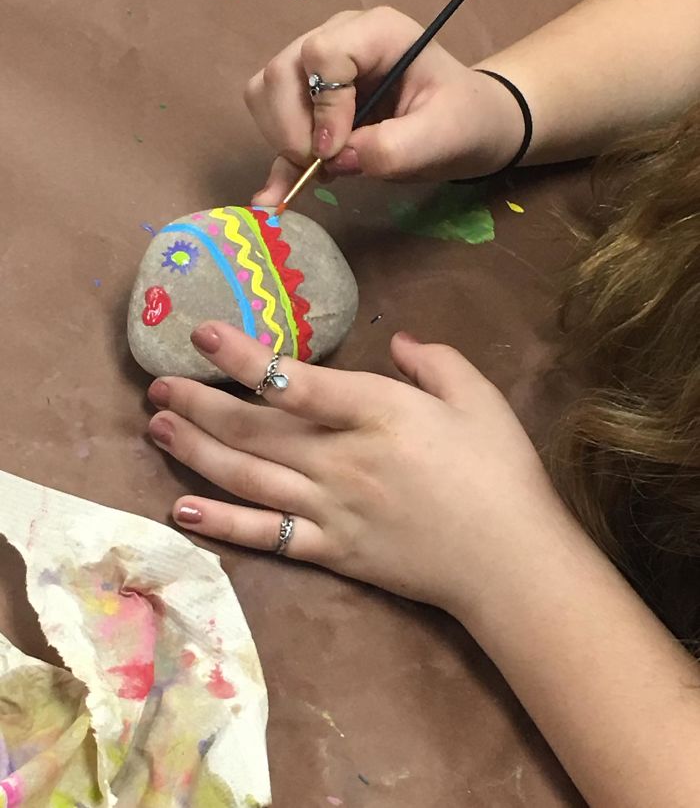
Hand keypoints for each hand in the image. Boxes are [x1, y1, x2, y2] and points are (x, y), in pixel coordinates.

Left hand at [147, 323, 561, 620]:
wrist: (510, 561)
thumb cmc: (500, 472)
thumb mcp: (479, 398)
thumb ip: (435, 360)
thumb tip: (397, 340)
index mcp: (378, 413)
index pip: (297, 383)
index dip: (245, 357)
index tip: (203, 334)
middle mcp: (341, 460)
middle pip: (256, 430)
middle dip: (201, 403)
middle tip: (159, 383)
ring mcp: (330, 509)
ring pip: (248, 477)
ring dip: (197, 451)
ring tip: (157, 426)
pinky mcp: (330, 550)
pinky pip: (267, 536)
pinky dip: (223, 523)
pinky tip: (182, 508)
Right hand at [245, 7, 524, 205]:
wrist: (466, 128)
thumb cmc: (462, 120)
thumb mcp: (443, 135)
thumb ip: (394, 148)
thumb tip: (337, 160)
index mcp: (376, 32)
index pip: (322, 54)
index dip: (324, 106)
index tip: (339, 148)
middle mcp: (339, 40)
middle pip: (281, 71)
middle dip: (292, 126)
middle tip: (325, 164)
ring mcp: (319, 71)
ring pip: (266, 92)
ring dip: (283, 139)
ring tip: (322, 169)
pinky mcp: (311, 105)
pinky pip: (274, 126)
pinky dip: (276, 164)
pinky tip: (273, 198)